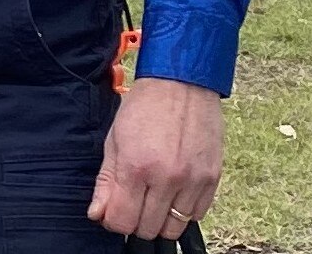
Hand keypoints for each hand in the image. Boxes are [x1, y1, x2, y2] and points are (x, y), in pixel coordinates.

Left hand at [90, 77, 223, 239]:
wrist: (182, 82)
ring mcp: (193, 180)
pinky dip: (184, 210)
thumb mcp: (115, 140)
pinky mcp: (213, 178)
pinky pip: (198, 214)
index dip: (113, 221)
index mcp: (137, 167)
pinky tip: (174, 192)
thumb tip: (98, 215)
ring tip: (154, 198)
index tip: (113, 212)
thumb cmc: (145, 106)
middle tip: (134, 203)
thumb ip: (106, 182)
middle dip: (136, 222)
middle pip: (149, 229)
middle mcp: (167, 178)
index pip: (122, 222)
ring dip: (161, 220)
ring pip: (175, 227)